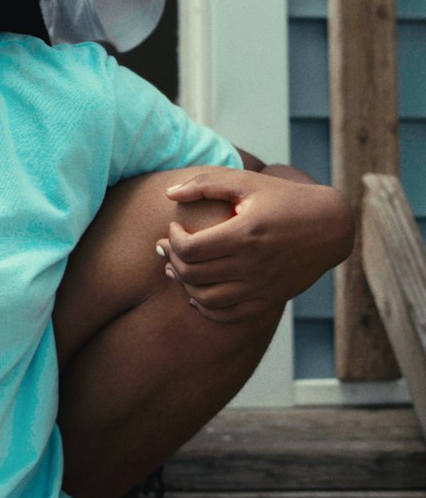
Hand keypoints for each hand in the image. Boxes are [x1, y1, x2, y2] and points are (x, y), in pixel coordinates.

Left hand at [157, 167, 354, 323]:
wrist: (329, 226)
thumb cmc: (284, 198)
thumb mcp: (247, 182)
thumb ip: (205, 184)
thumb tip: (169, 194)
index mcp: (245, 234)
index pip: (191, 249)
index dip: (173, 240)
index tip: (174, 229)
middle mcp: (253, 265)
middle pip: (193, 275)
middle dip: (172, 259)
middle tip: (167, 247)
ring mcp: (262, 287)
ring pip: (206, 299)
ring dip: (184, 285)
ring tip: (176, 268)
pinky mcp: (270, 299)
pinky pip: (229, 315)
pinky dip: (206, 308)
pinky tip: (196, 293)